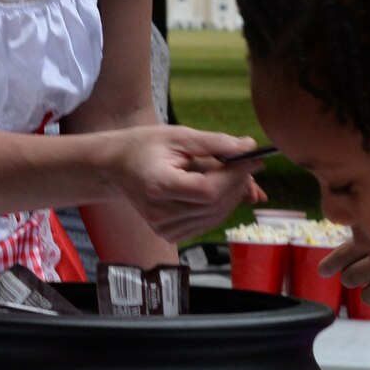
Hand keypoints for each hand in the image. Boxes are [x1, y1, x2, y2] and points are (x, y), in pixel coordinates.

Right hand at [107, 126, 265, 240]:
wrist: (117, 166)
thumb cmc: (145, 146)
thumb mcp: (178, 136)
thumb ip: (214, 142)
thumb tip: (249, 147)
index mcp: (158, 186)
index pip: (208, 191)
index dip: (235, 176)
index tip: (253, 159)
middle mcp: (159, 213)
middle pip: (214, 206)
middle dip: (239, 184)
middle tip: (249, 163)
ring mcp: (163, 227)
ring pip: (215, 216)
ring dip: (233, 195)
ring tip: (236, 172)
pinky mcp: (168, 233)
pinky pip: (207, 223)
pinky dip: (221, 206)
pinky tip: (222, 187)